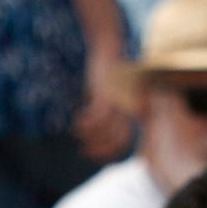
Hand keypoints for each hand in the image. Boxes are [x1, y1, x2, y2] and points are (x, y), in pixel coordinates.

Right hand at [72, 44, 130, 161]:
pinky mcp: (108, 94)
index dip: (109, 152)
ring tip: (77, 134)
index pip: (124, 141)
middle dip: (100, 149)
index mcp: (130, 111)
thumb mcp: (107, 97)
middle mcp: (128, 109)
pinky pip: (97, 116)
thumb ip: (104, 113)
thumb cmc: (107, 75)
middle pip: (118, 140)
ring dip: (90, 136)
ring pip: (106, 130)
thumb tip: (94, 129)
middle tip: (83, 151)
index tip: (94, 156)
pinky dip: (86, 123)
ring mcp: (120, 102)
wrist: (108, 51)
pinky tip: (77, 121)